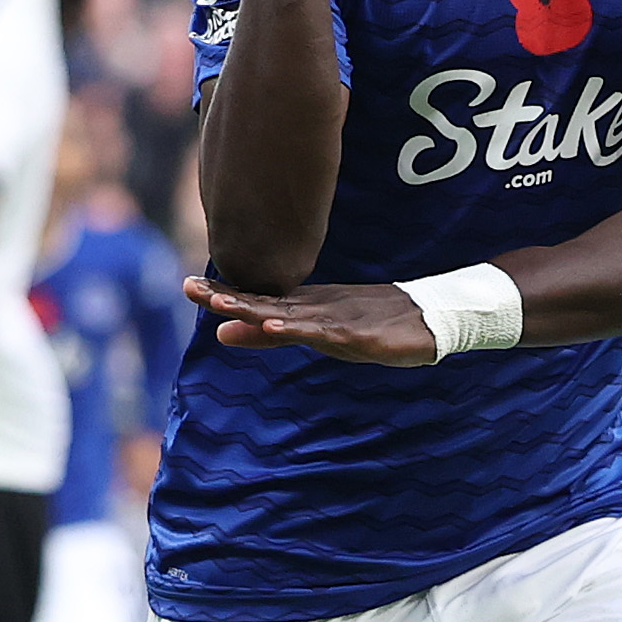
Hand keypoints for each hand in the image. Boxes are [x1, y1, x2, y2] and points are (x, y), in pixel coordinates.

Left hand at [189, 272, 437, 362]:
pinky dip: (301, 328)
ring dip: (257, 310)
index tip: (189, 286)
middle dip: (229, 297)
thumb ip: (270, 334)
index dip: (224, 294)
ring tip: (225, 305)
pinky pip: (327, 332)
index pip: (256, 301)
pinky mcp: (362, 336)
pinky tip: (278, 324)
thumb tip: (220, 333)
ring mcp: (340, 321)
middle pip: (266, 303)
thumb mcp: (316, 333)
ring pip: (291, 315)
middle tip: (190, 288)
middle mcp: (317, 308)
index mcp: (304, 307)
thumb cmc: (373, 324)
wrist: (432, 318)